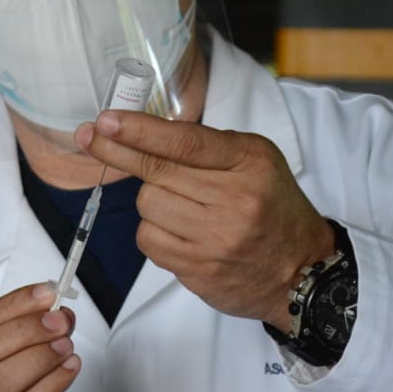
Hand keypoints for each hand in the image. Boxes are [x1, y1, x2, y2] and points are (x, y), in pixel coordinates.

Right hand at [0, 284, 80, 391]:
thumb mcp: (7, 372)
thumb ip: (26, 339)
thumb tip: (58, 311)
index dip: (12, 306)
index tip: (46, 293)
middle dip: (25, 330)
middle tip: (60, 320)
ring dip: (38, 357)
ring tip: (66, 345)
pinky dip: (51, 385)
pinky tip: (69, 369)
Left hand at [75, 110, 334, 330]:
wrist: (302, 270)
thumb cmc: (272, 206)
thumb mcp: (257, 161)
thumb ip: (209, 146)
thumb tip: (145, 134)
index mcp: (250, 163)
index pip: (185, 143)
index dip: (139, 130)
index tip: (106, 120)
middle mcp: (235, 200)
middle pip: (156, 173)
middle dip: (117, 152)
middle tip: (90, 136)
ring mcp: (216, 240)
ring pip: (147, 207)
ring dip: (151, 201)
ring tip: (179, 205)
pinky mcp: (199, 271)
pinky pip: (149, 242)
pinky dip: (154, 232)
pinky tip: (178, 232)